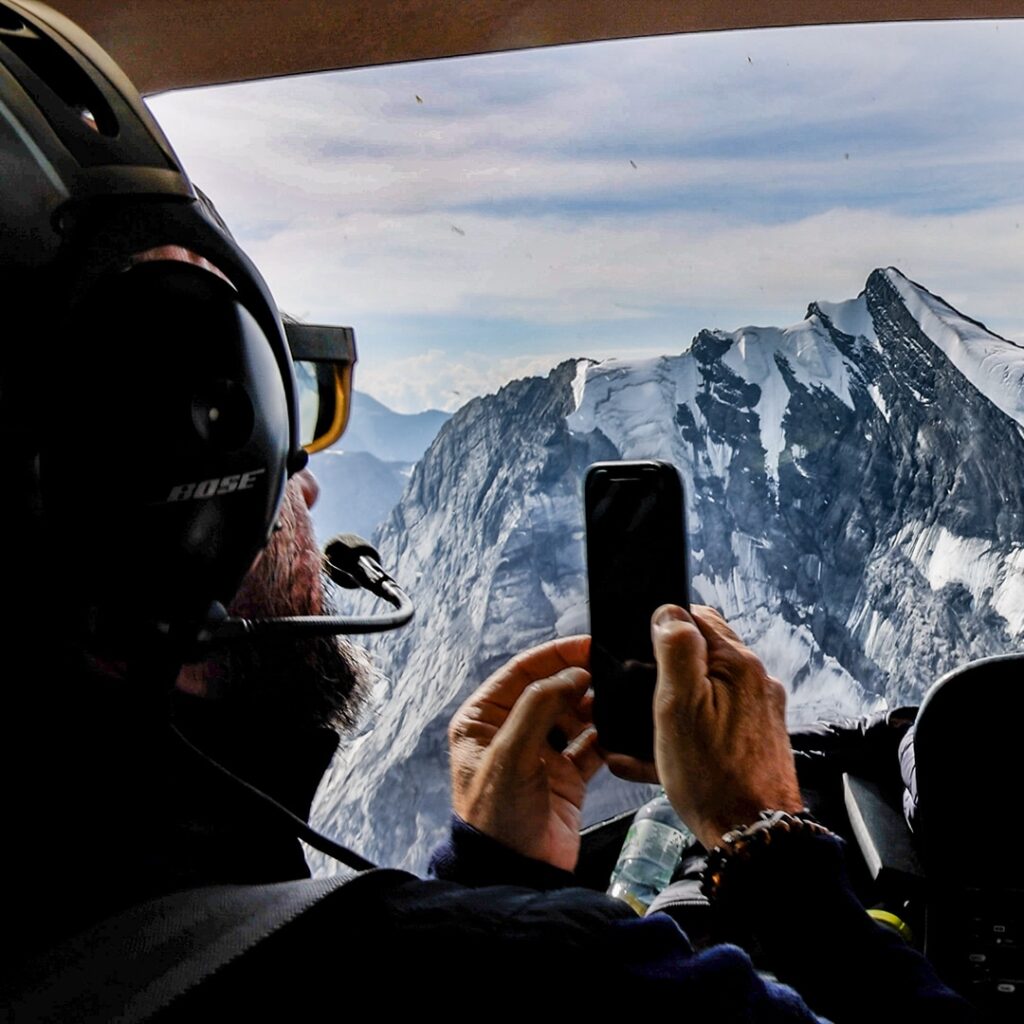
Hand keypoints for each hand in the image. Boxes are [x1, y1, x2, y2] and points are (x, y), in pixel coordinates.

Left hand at [448, 636, 602, 871]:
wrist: (516, 875)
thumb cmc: (496, 817)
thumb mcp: (510, 754)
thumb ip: (539, 707)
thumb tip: (573, 674)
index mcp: (483, 719)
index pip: (522, 671)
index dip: (555, 654)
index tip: (588, 644)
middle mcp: (511, 732)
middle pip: (551, 688)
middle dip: (579, 678)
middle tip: (612, 669)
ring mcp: (540, 753)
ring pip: (574, 713)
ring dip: (595, 705)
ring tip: (618, 697)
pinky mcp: (566, 776)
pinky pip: (591, 744)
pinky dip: (607, 735)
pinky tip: (621, 727)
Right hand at [611, 605, 801, 848]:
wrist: (752, 836)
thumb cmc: (712, 776)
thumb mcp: (678, 706)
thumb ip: (675, 651)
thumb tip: (669, 611)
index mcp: (738, 664)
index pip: (697, 617)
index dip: (664, 632)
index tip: (644, 658)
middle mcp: (756, 682)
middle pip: (702, 655)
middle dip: (668, 672)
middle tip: (645, 701)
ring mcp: (759, 712)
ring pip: (707, 690)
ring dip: (677, 705)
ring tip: (651, 737)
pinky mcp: (757, 739)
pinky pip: (716, 721)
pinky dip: (691, 731)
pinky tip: (668, 756)